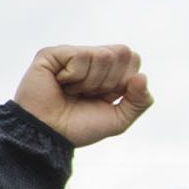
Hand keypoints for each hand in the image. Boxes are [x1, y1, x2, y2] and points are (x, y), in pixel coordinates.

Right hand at [11, 45, 152, 147]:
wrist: (46, 136)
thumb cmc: (77, 129)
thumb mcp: (118, 120)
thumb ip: (140, 101)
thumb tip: (141, 77)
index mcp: (107, 71)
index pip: (133, 58)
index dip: (123, 82)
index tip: (103, 98)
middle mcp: (90, 59)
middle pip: (122, 52)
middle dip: (109, 81)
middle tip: (86, 95)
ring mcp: (71, 54)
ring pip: (103, 55)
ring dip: (89, 82)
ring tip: (70, 91)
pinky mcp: (52, 54)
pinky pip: (81, 55)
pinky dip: (73, 76)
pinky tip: (59, 84)